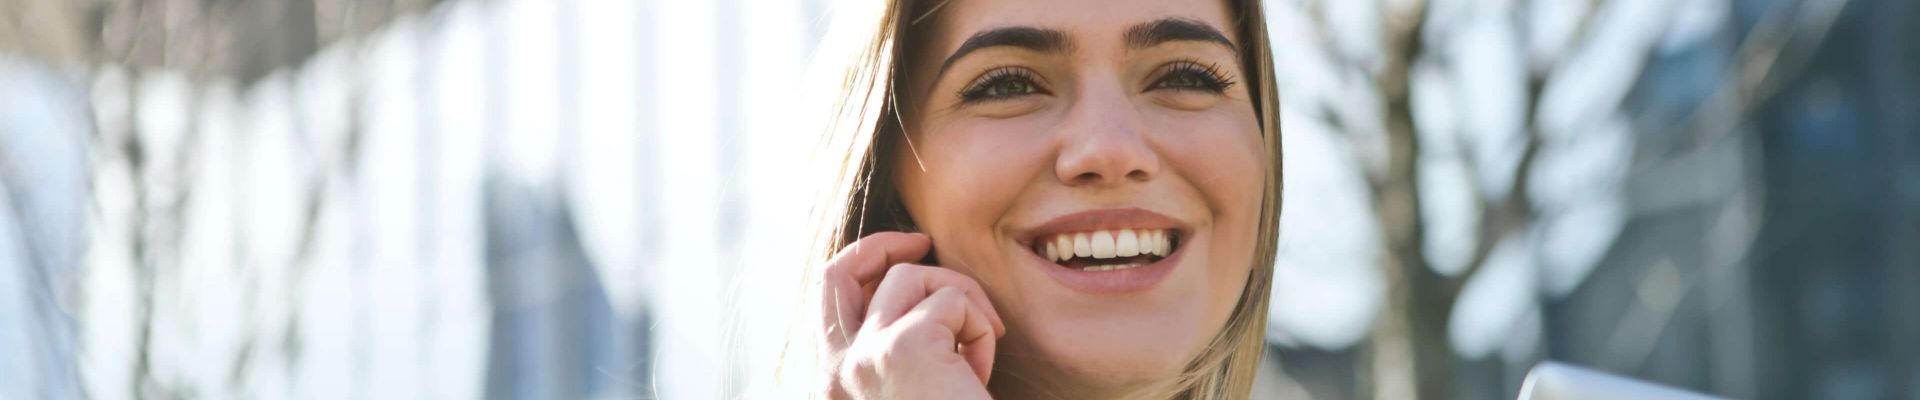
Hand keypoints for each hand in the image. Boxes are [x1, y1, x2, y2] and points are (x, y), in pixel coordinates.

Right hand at [815, 232, 1006, 399]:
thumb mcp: (907, 387)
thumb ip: (894, 347)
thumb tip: (908, 283)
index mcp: (834, 385)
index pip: (827, 298)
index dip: (861, 263)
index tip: (904, 253)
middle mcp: (838, 370)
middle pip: (841, 270)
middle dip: (882, 243)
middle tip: (923, 241)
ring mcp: (866, 356)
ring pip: (913, 277)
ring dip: (960, 300)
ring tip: (976, 354)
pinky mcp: (906, 347)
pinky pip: (954, 300)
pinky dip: (982, 329)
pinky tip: (981, 373)